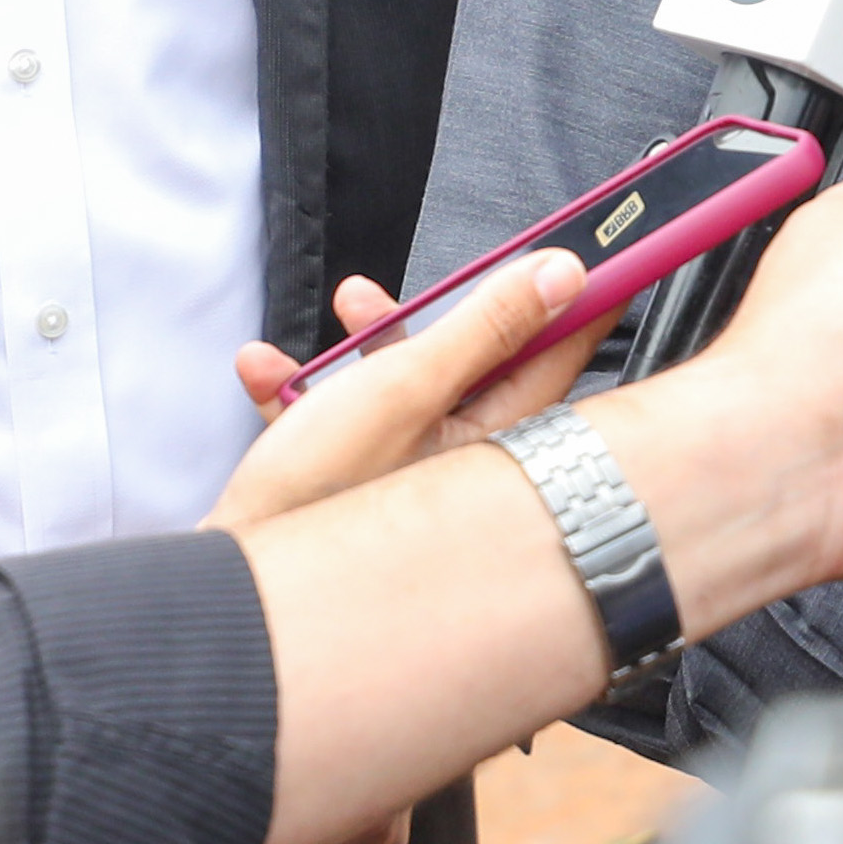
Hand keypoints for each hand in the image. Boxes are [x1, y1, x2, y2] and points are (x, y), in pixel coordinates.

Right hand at [207, 254, 618, 532]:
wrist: (236, 591)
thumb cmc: (321, 497)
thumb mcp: (410, 387)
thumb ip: (486, 327)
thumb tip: (562, 277)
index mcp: (495, 440)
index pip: (558, 354)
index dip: (579, 297)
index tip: (606, 253)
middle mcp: (459, 461)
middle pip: (475, 361)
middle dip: (446, 308)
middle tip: (443, 270)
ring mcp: (405, 472)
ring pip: (404, 381)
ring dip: (370, 339)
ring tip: (348, 304)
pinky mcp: (349, 482)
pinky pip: (339, 417)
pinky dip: (306, 388)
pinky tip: (266, 367)